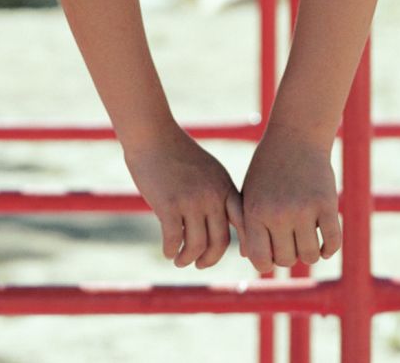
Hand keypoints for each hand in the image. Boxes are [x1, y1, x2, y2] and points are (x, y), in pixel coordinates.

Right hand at [123, 124, 242, 269]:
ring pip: (197, 246)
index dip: (246, 244)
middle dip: (210, 259)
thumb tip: (223, 226)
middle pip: (220, 242)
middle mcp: (212, 195)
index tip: (241, 256)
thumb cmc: (177, 154)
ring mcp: (191, 201)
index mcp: (224, 186)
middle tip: (200, 263)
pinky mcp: (169, 205)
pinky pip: (174, 241)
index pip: (244, 223)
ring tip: (179, 260)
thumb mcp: (208, 170)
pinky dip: (170, 251)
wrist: (152, 135)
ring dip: (188, 259)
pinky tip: (167, 251)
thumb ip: (218, 194)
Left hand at [239, 131, 341, 273]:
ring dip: (310, 252)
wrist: (296, 135)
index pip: (260, 260)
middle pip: (287, 260)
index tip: (273, 250)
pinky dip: (329, 248)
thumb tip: (245, 257)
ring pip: (310, 256)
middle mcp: (278, 213)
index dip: (267, 261)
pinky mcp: (327, 204)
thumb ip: (245, 223)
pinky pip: (332, 243)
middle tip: (291, 239)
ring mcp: (303, 209)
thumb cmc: (268, 166)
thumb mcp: (250, 191)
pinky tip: (324, 241)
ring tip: (306, 237)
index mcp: (254, 211)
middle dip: (289, 254)